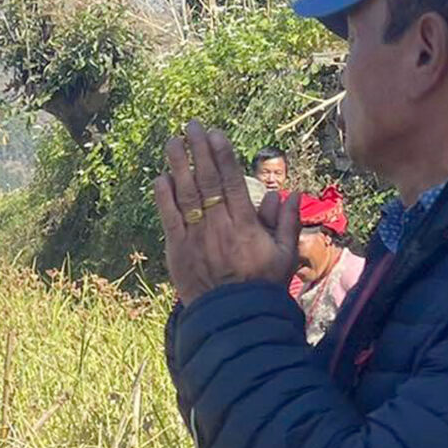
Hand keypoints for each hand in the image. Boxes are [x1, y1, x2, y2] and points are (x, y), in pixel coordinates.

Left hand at [153, 121, 296, 303]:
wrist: (234, 321)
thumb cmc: (263, 288)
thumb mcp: (285, 256)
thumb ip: (287, 223)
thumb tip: (288, 192)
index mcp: (246, 226)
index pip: (233, 182)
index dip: (223, 156)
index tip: (216, 134)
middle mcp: (220, 227)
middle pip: (207, 181)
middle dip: (199, 151)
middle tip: (191, 126)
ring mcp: (196, 238)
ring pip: (186, 195)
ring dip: (178, 166)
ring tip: (172, 141)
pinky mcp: (178, 251)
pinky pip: (169, 219)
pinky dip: (164, 198)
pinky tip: (160, 177)